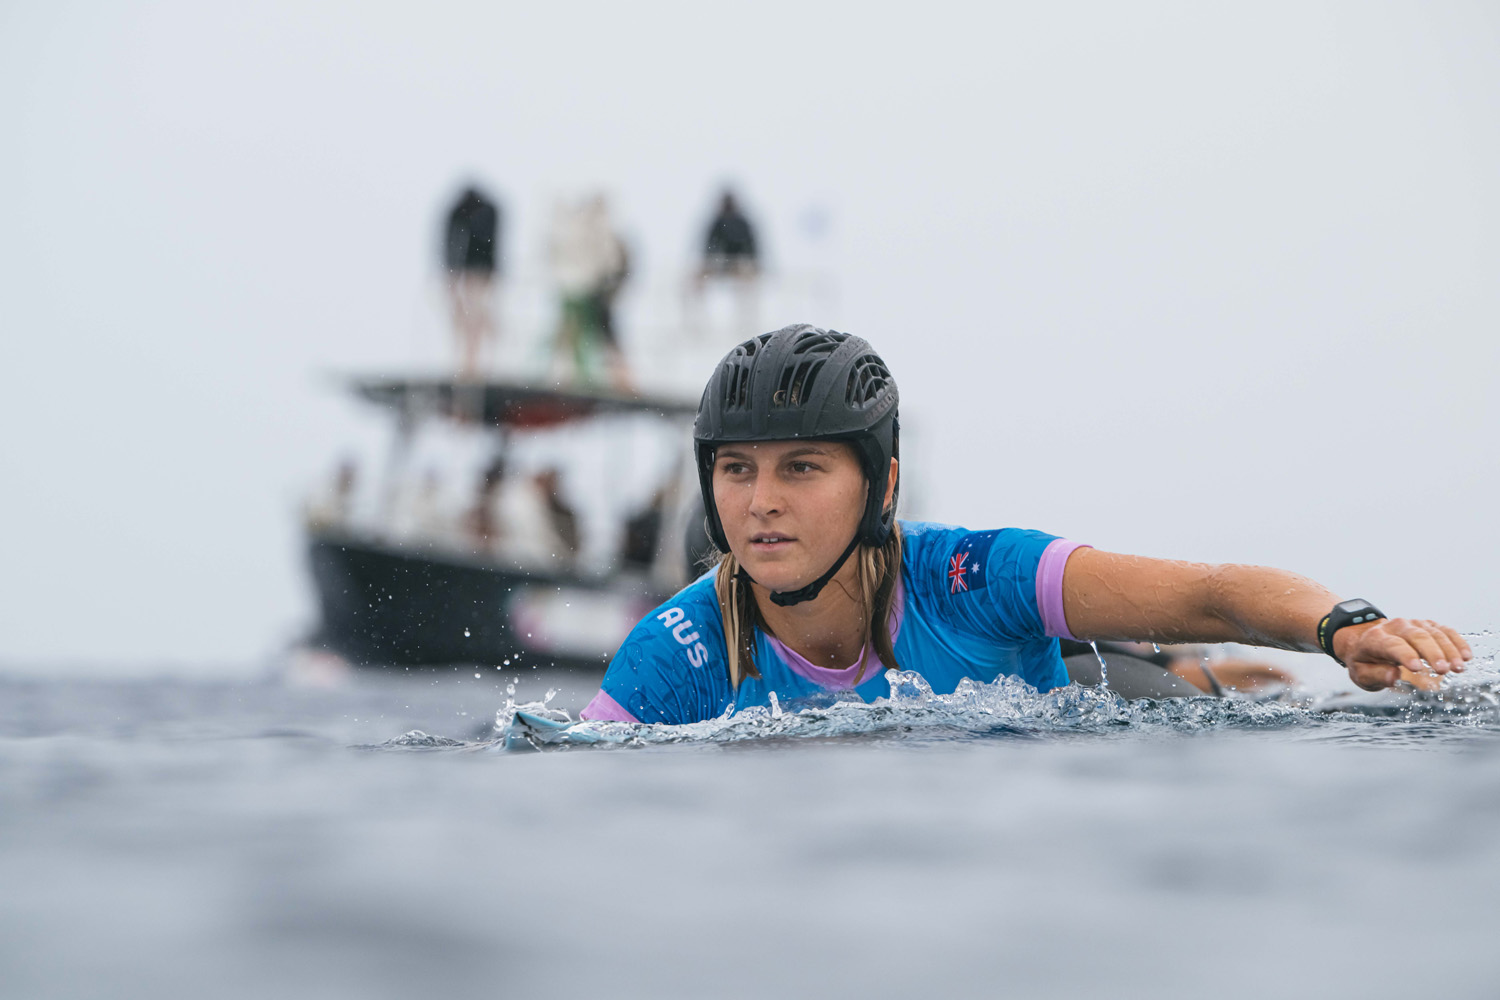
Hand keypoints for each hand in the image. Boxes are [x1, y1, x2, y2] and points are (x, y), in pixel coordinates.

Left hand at [1333, 618, 1472, 691]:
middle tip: (1444, 670)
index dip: (1405, 655)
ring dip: (1449, 650)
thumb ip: (1376, 675)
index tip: (1417, 668)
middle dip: (1432, 653)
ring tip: (1459, 668)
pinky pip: (1445, 631)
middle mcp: (1395, 627)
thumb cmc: (1366, 662)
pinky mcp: (1427, 626)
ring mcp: (1413, 624)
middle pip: (1417, 636)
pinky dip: (1456, 642)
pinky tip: (1466, 656)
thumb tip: (1393, 676)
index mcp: (1375, 639)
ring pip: (1433, 633)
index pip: (1392, 645)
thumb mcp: (1362, 674)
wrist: (1366, 641)